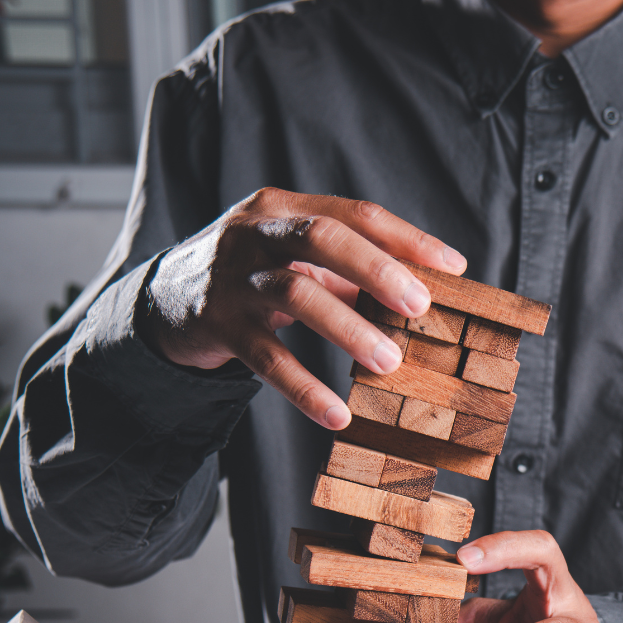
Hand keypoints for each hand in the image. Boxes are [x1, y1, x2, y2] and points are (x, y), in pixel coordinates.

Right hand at [140, 187, 466, 427]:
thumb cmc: (255, 276)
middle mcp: (256, 232)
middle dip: (377, 271)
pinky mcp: (217, 324)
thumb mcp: (297, 261)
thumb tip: (424, 297)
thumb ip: (349, 272)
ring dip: (348, 329)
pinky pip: (266, 358)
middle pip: (323, 238)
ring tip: (390, 363)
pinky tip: (337, 415)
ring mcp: (233, 276)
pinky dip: (304, 388)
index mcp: (285, 207)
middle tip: (420, 308)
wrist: (168, 301)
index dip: (407, 239)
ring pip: (296, 294)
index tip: (453, 268)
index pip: (355, 213)